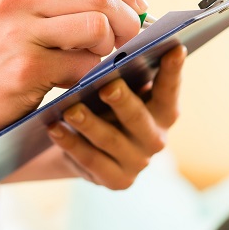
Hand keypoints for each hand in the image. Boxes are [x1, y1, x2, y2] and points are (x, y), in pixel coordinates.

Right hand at [0, 0, 146, 141]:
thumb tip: (127, 1)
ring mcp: (19, 33)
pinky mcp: (26, 69)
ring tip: (98, 58)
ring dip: (110, 46)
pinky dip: (93, 74)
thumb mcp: (16, 12)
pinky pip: (84, 65)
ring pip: (97, 26)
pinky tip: (81, 78)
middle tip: (130, 37)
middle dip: (127, 18)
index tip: (135, 5)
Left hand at [46, 45, 185, 189]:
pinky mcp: (117, 180)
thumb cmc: (109, 108)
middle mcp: (156, 138)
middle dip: (123, 102)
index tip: (174, 48)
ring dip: (89, 124)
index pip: (170, 89)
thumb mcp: (122, 91)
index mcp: (164, 111)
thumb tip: (111, 51)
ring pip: (110, 141)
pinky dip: (71, 143)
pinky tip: (54, 128)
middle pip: (138, 118)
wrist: (92, 150)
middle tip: (108, 86)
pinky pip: (90, 160)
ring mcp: (138, 162)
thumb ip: (125, 76)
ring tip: (70, 109)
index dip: (173, 70)